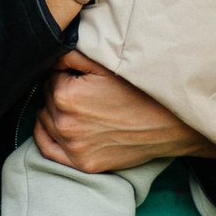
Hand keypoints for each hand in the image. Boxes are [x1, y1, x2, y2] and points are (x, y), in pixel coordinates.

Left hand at [34, 53, 215, 174]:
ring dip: (54, 112)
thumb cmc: (140, 91)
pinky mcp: (82, 163)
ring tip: (77, 107)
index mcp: (66, 95)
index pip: (50, 76)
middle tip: (82, 90)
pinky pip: (47, 149)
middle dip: (58, 91)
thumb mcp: (106, 65)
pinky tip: (54, 127)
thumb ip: (72, 55)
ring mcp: (73, 146)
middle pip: (46, 99)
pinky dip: (46, 136)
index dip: (64, 73)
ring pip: (45, 121)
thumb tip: (51, 52)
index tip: (79, 75)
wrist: (169, 124)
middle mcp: (64, 123)